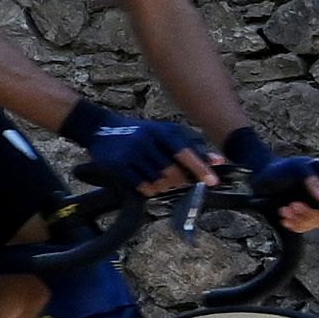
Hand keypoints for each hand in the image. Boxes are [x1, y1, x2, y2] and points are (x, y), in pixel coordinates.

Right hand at [68, 103, 214, 190]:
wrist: (100, 128)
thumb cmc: (139, 132)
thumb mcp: (164, 133)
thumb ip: (191, 148)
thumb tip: (218, 161)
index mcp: (160, 131)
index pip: (185, 152)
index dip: (200, 168)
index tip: (213, 182)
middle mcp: (146, 140)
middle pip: (172, 172)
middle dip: (180, 182)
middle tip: (181, 184)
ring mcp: (131, 153)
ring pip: (158, 181)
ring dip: (164, 187)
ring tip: (163, 183)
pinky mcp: (119, 165)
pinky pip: (142, 185)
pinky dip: (150, 190)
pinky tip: (149, 185)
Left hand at [224, 125, 318, 230]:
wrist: (261, 175)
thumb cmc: (281, 168)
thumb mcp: (296, 169)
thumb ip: (313, 181)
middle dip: (311, 215)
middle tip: (292, 207)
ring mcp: (318, 206)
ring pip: (318, 222)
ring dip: (301, 219)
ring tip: (284, 210)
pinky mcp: (307, 215)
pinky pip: (307, 227)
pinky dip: (296, 225)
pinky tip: (284, 218)